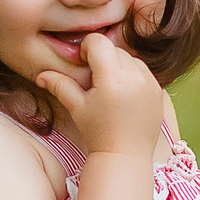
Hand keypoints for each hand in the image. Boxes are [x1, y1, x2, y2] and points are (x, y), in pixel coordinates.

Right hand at [34, 32, 164, 160]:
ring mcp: (150, 84)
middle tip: (94, 80)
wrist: (125, 156)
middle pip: (114, 49)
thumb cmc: (98, 133)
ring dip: (119, 66)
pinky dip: (133, 76)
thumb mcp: (77, 108)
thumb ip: (60, 85)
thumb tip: (40, 75)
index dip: (87, 49)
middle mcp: (134, 77)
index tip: (83, 64)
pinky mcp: (159, 91)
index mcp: (112, 79)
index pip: (99, 42)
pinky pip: (144, 71)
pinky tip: (124, 95)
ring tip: (110, 88)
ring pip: (130, 58)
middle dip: (102, 58)